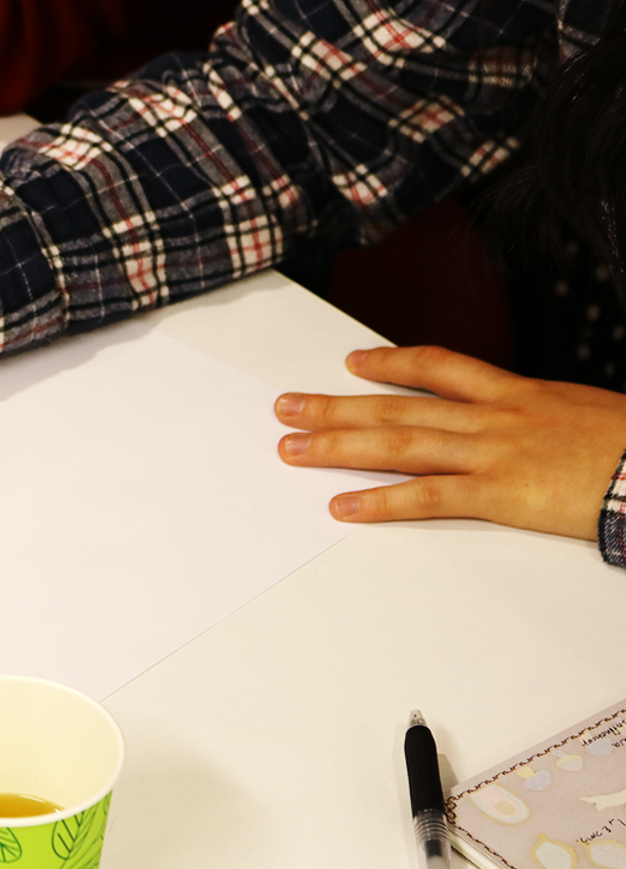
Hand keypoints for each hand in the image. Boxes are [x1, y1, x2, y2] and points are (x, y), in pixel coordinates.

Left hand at [274, 346, 625, 540]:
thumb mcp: (580, 411)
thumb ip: (538, 415)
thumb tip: (521, 422)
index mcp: (516, 394)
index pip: (439, 367)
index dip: (391, 363)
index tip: (353, 361)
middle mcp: (494, 417)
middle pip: (398, 407)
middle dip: (337, 407)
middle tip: (287, 407)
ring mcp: (492, 453)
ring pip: (399, 445)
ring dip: (339, 447)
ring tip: (293, 448)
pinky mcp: (498, 493)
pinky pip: (426, 497)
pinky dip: (380, 502)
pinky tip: (343, 506)